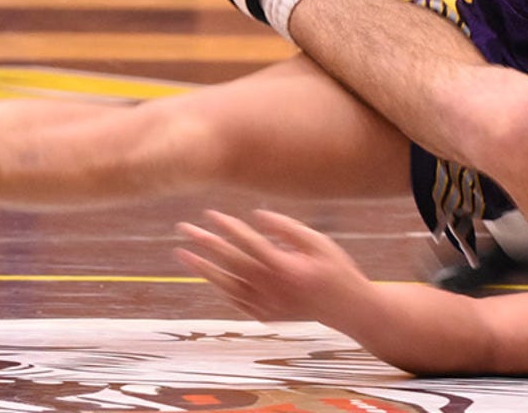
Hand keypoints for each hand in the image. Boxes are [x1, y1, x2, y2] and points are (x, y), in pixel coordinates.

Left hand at [175, 209, 375, 322]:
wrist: (346, 310)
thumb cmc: (334, 269)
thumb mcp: (319, 242)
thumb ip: (288, 228)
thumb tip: (257, 215)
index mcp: (285, 267)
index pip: (247, 241)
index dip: (227, 225)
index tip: (210, 213)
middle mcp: (271, 288)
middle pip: (230, 261)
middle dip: (205, 243)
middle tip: (183, 228)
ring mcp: (266, 305)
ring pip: (225, 284)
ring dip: (202, 268)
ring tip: (181, 253)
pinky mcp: (264, 316)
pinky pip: (234, 300)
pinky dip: (219, 286)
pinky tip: (206, 273)